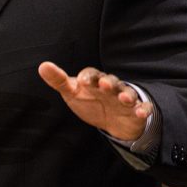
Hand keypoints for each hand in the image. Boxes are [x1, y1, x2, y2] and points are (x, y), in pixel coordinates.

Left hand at [37, 62, 151, 140]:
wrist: (111, 120)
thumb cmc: (89, 101)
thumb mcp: (72, 92)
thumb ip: (58, 80)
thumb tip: (42, 66)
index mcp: (95, 80)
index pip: (92, 74)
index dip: (87, 76)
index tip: (81, 82)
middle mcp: (111, 87)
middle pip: (112, 81)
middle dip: (109, 83)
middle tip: (104, 85)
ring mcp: (125, 98)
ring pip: (128, 93)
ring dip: (127, 95)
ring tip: (124, 98)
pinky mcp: (136, 110)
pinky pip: (143, 108)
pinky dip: (144, 109)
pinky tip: (141, 112)